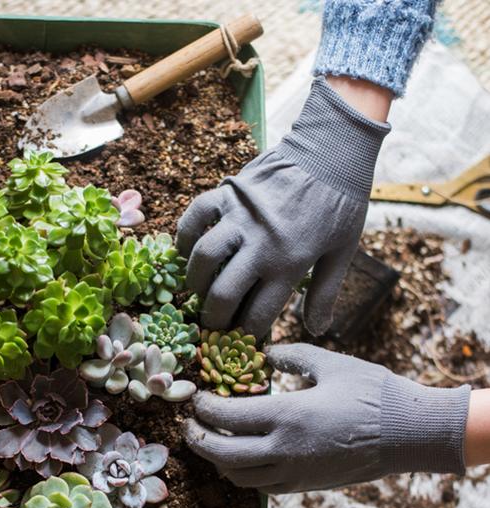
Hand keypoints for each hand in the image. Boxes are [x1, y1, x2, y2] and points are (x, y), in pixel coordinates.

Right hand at [176, 78, 389, 337]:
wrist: (332, 149)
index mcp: (290, 263)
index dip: (246, 333)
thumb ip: (326, 293)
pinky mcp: (228, 193)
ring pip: (202, 257)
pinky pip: (195, 216)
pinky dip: (186, 235)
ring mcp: (240, 217)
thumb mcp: (342, 252)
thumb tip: (318, 330)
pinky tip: (187, 250)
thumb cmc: (341, 203)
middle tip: (212, 322)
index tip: (241, 337)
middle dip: (213, 316)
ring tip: (198, 289)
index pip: (258, 313)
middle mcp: (260, 244)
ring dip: (195, 280)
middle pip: (223, 293)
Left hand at [185, 344, 470, 493]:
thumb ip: (290, 356)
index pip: (226, 416)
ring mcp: (293, 473)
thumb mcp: (329, 363)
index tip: (196, 396)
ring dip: (216, 459)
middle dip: (197, 438)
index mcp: (287, 415)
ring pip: (237, 476)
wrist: (410, 434)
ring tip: (210, 439)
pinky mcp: (304, 486)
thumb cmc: (373, 393)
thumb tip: (262, 352)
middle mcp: (284, 450)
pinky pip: (260, 486)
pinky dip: (241, 473)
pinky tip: (240, 456)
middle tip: (189, 422)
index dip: (202, 407)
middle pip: (221, 452)